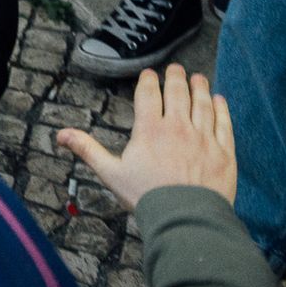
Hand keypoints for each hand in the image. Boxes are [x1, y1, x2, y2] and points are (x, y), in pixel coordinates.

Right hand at [58, 65, 238, 211]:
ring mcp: (203, 138)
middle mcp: (178, 128)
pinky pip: (224, 124)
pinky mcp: (223, 152)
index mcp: (150, 130)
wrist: (185, 218)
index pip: (149, 95)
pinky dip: (222, 109)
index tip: (150, 74)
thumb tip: (61, 134)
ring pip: (203, 105)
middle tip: (177, 68)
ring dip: (200, 88)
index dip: (148, 81)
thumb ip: (88, 149)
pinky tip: (220, 100)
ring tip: (198, 78)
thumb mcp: (110, 172)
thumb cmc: (146, 196)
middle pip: (178, 93)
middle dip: (176, 78)